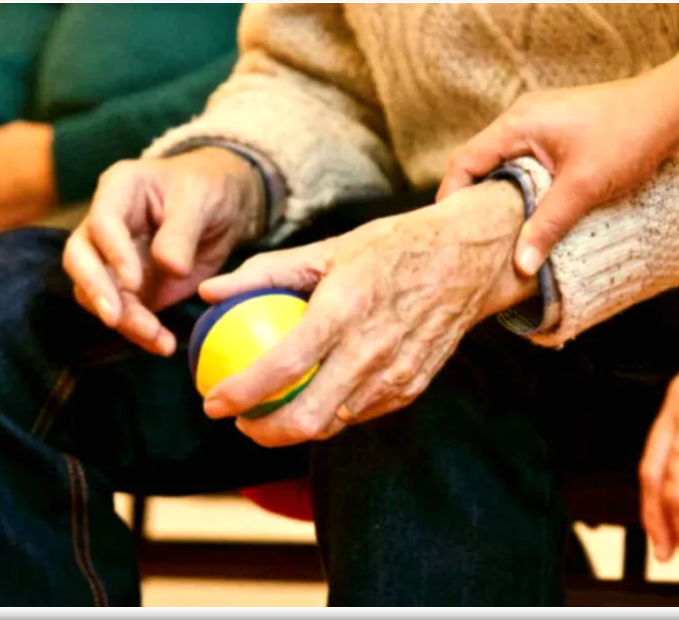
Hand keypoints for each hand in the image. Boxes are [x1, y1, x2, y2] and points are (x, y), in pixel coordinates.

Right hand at [63, 147, 264, 355]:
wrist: (224, 208)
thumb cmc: (208, 189)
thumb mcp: (201, 200)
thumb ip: (182, 232)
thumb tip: (170, 268)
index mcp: (119, 190)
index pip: (102, 222)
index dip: (113, 253)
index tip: (133, 282)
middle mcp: (104, 225)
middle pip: (79, 258)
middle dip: (96, 290)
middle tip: (115, 318)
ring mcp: (111, 259)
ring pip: (96, 293)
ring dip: (122, 320)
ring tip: (156, 338)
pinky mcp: (128, 288)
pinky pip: (123, 313)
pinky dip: (140, 332)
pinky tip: (163, 345)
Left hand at [197, 179, 535, 447]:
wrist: (469, 259)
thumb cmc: (393, 247)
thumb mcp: (329, 248)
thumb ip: (266, 272)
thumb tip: (209, 292)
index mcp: (344, 310)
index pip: (282, 366)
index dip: (241, 393)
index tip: (212, 403)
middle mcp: (371, 350)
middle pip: (307, 418)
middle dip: (263, 432)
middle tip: (240, 420)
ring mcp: (396, 375)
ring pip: (333, 424)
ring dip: (295, 428)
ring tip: (271, 412)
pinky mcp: (413, 387)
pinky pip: (361, 414)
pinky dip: (332, 413)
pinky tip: (315, 398)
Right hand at [437, 74, 678, 276]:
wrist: (669, 109)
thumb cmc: (627, 137)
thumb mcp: (583, 187)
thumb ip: (548, 224)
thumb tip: (521, 265)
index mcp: (518, 124)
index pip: (465, 161)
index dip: (452, 197)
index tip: (451, 231)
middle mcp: (522, 117)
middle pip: (480, 161)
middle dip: (475, 200)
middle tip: (474, 238)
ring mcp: (540, 121)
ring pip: (505, 162)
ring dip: (502, 194)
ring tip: (501, 231)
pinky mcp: (558, 129)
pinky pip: (526, 159)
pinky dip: (522, 184)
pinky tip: (533, 210)